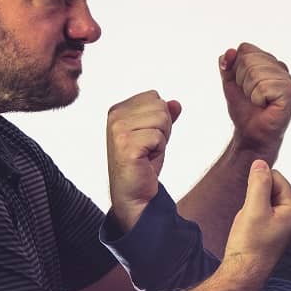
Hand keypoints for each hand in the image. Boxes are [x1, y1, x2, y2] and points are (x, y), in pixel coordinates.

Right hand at [106, 91, 181, 230]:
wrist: (134, 193)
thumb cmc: (143, 164)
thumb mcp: (156, 134)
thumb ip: (164, 116)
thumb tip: (176, 103)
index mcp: (118, 109)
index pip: (154, 96)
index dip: (160, 118)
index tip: (148, 137)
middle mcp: (115, 116)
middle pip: (160, 106)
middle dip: (163, 128)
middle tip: (150, 147)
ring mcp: (118, 130)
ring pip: (161, 119)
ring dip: (161, 139)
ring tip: (148, 153)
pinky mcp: (126, 145)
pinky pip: (158, 137)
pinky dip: (158, 150)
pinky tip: (146, 160)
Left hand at [220, 43, 290, 159]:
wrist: (250, 133)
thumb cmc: (244, 108)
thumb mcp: (230, 82)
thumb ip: (227, 65)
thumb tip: (229, 52)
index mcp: (267, 61)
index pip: (245, 49)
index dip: (236, 68)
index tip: (241, 85)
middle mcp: (279, 66)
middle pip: (248, 59)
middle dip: (242, 80)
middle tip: (250, 96)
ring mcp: (286, 78)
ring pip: (255, 73)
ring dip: (250, 91)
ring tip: (258, 101)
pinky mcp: (288, 92)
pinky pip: (263, 87)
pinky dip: (258, 99)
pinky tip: (265, 106)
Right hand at [222, 160, 290, 276]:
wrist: (244, 273)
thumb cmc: (251, 244)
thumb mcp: (254, 209)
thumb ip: (258, 183)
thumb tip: (260, 162)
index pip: (275, 176)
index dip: (258, 187)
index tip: (254, 209)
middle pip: (271, 185)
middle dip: (256, 196)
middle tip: (252, 219)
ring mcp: (287, 220)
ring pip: (264, 196)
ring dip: (253, 206)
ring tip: (252, 226)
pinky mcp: (276, 226)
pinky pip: (262, 208)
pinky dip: (253, 214)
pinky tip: (252, 230)